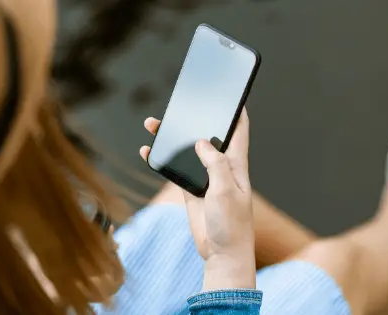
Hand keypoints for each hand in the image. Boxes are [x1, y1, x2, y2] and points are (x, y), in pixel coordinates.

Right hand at [140, 108, 255, 289]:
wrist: (221, 253)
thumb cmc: (232, 224)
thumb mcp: (226, 191)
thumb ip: (215, 165)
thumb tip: (202, 142)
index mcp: (235, 164)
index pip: (238, 131)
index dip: (236, 112)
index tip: (231, 95)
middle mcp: (221, 167)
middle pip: (206, 136)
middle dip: (195, 119)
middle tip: (180, 104)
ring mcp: (204, 178)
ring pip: (187, 151)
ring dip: (172, 138)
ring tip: (154, 124)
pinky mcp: (191, 190)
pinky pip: (175, 170)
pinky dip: (161, 160)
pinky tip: (148, 151)